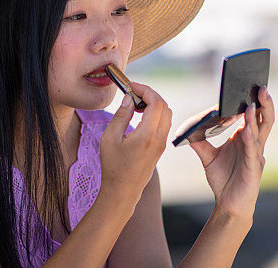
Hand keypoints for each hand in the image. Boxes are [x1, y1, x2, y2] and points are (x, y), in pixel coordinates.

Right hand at [99, 83, 171, 207]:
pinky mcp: (161, 147)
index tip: (131, 86)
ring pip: (166, 114)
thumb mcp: (110, 138)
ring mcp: (162, 143)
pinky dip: (155, 114)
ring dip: (154, 104)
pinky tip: (139, 115)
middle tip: (133, 92)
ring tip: (135, 104)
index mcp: (147, 135)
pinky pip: (164, 123)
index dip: (145, 90)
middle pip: (164, 106)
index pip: (156, 103)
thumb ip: (121, 115)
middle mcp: (159, 139)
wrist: (123, 190)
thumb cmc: (113, 166)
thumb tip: (129, 98)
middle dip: (150, 94)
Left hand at [190, 86, 274, 220]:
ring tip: (253, 102)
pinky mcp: (253, 168)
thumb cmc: (223, 179)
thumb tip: (187, 129)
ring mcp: (256, 155)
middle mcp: (254, 143)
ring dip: (257, 117)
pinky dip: (250, 139)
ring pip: (260, 132)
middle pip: (263, 119)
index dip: (250, 101)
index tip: (246, 85)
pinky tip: (245, 130)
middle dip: (264, 103)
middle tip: (261, 87)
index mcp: (245, 138)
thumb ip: (200, 142)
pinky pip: (253, 151)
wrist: (229, 205)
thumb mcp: (208, 157)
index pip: (251, 116)